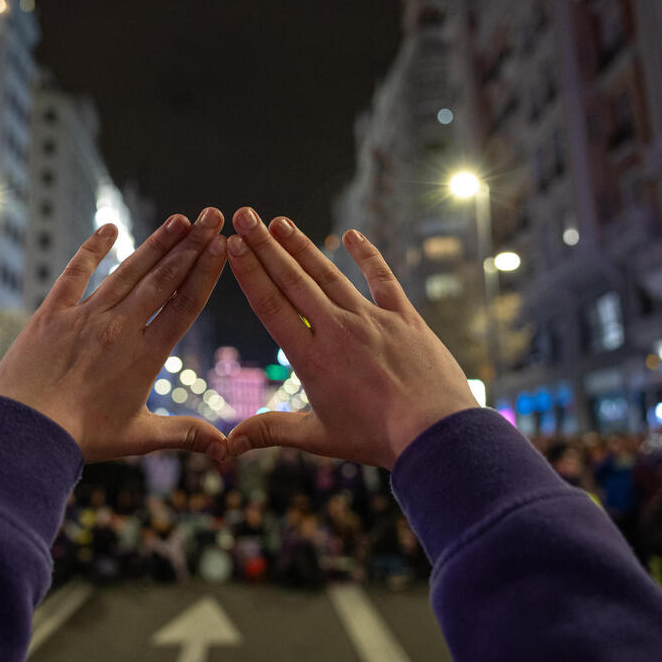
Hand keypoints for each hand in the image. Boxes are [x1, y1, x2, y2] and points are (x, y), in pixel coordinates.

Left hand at [0, 208, 228, 462]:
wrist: (25, 430)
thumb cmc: (82, 437)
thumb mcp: (140, 437)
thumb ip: (186, 435)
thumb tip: (227, 451)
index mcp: (146, 355)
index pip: (185, 305)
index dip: (206, 272)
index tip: (222, 246)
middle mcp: (121, 327)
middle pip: (164, 279)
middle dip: (192, 245)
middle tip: (212, 215)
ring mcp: (86, 316)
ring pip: (129, 271)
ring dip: (157, 243)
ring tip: (180, 219)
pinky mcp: (53, 313)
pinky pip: (75, 273)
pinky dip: (92, 249)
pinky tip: (109, 228)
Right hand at [224, 207, 477, 468]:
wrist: (435, 433)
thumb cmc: (376, 438)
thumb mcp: (318, 437)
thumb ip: (270, 431)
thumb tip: (226, 445)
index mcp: (311, 358)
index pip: (271, 305)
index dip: (249, 273)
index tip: (232, 245)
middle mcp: (337, 330)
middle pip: (293, 280)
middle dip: (265, 246)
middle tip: (244, 215)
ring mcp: (371, 319)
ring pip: (329, 274)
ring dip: (302, 246)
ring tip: (279, 222)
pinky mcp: (404, 317)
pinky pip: (383, 278)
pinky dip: (368, 255)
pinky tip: (354, 234)